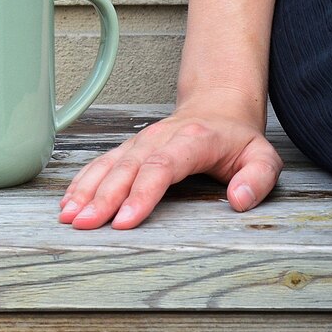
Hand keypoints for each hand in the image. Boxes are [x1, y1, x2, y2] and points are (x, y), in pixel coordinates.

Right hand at [57, 101, 282, 228]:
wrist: (217, 107)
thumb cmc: (238, 139)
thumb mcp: (263, 156)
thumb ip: (258, 179)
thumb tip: (239, 200)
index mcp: (193, 140)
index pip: (163, 167)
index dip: (142, 193)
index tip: (125, 221)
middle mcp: (160, 137)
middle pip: (128, 168)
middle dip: (104, 197)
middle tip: (85, 225)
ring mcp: (141, 141)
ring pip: (110, 163)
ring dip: (87, 189)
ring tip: (69, 216)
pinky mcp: (130, 147)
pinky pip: (102, 162)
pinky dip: (83, 180)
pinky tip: (69, 200)